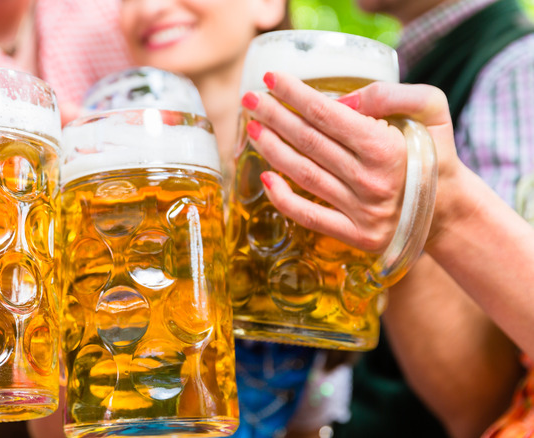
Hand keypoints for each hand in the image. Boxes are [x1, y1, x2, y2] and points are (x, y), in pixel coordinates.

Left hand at [241, 72, 453, 251]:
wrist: (449, 208)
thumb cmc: (434, 152)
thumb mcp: (432, 110)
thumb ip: (392, 95)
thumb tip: (343, 102)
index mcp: (387, 147)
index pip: (327, 115)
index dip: (294, 94)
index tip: (271, 79)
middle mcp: (372, 181)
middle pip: (309, 142)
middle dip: (274, 117)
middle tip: (250, 100)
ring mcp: (362, 211)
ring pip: (304, 175)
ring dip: (272, 150)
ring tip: (252, 128)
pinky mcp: (355, 235)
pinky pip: (309, 216)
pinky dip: (283, 198)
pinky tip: (265, 177)